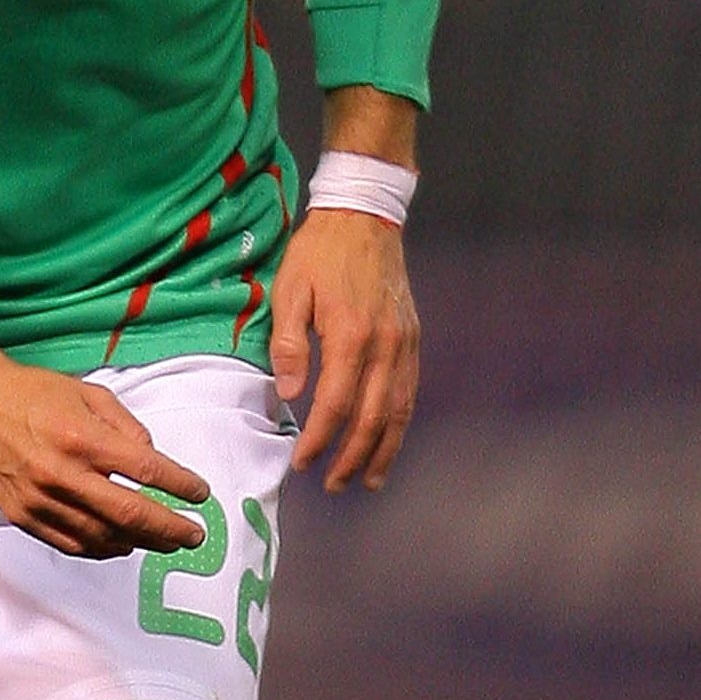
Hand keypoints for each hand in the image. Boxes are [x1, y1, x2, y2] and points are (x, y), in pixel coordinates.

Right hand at [0, 348, 209, 559]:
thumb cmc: (29, 393)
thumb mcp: (87, 392)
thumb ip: (124, 425)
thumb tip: (150, 457)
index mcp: (81, 437)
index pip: (145, 470)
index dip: (179, 485)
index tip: (198, 493)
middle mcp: (61, 473)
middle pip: (130, 514)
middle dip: (170, 529)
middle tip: (193, 536)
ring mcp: (40, 500)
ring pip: (102, 536)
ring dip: (140, 543)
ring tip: (163, 542)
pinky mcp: (22, 515)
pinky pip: (70, 543)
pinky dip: (102, 549)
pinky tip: (121, 544)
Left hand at [270, 208, 418, 490]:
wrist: (364, 214)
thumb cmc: (319, 253)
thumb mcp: (289, 290)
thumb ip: (288, 344)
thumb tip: (288, 394)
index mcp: (351, 335)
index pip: (335, 404)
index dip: (319, 440)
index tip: (301, 462)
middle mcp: (385, 344)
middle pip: (372, 417)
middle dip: (352, 458)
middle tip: (333, 485)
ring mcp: (404, 342)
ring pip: (399, 410)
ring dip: (383, 450)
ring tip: (368, 480)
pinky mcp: (412, 337)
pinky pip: (409, 390)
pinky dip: (399, 422)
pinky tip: (387, 441)